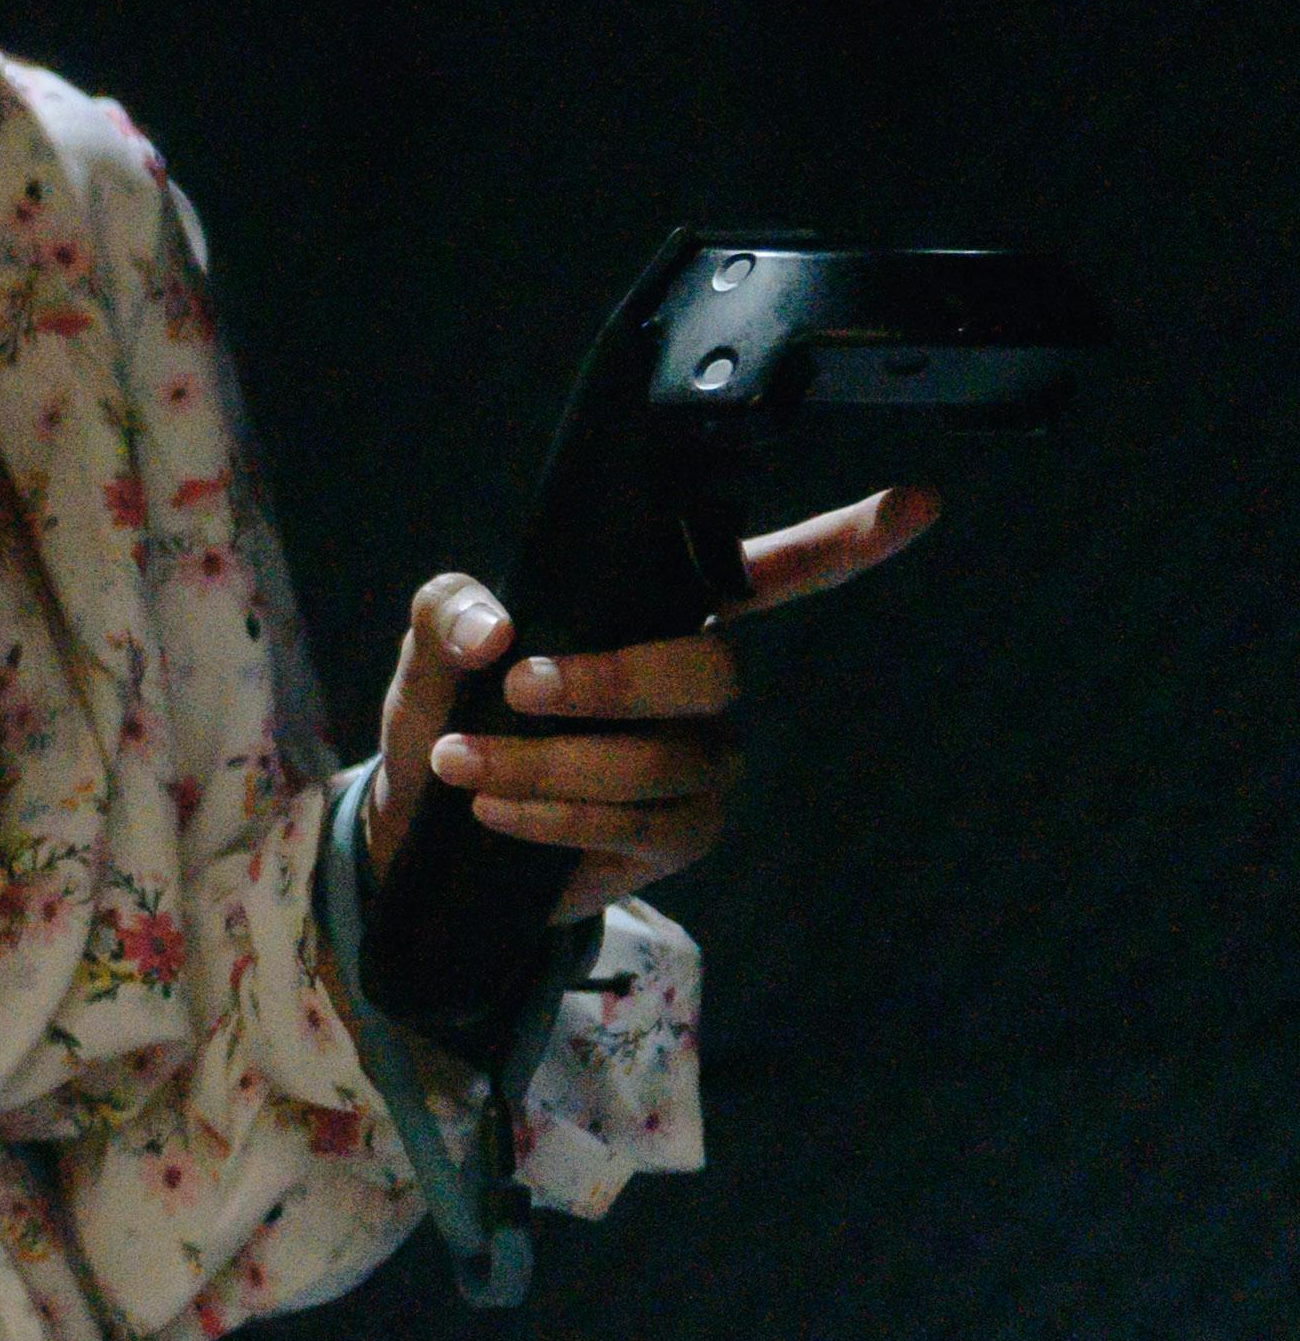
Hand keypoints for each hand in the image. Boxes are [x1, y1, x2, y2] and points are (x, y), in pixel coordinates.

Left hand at [364, 486, 942, 920]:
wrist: (425, 822)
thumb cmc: (452, 711)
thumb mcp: (435, 651)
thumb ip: (451, 611)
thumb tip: (496, 631)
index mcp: (663, 615)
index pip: (770, 572)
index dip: (842, 542)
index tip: (915, 504)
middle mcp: (702, 688)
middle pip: (710, 673)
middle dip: (611, 681)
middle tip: (519, 686)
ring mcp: (700, 764)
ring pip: (660, 761)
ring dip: (547, 762)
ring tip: (460, 759)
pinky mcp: (677, 836)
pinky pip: (635, 825)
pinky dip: (550, 813)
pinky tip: (492, 810)